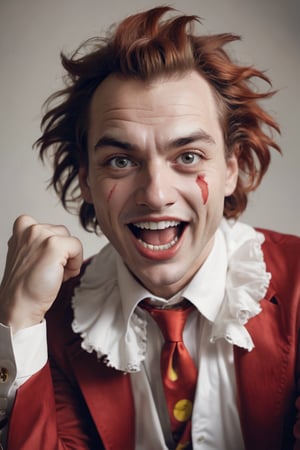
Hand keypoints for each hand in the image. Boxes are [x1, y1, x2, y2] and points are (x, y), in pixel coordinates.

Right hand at [0, 215, 82, 331]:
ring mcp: (41, 235)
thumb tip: (60, 242)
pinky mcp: (54, 245)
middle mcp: (30, 228)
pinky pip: (78, 247)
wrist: (20, 306)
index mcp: (22, 228)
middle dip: (62, 253)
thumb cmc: (24, 286)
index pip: (51, 230)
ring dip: (69, 258)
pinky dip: (76, 264)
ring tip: (54, 273)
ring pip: (71, 240)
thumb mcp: (27, 255)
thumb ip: (39, 242)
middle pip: (63, 234)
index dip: (52, 248)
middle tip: (50, 270)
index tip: (44, 263)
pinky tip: (63, 275)